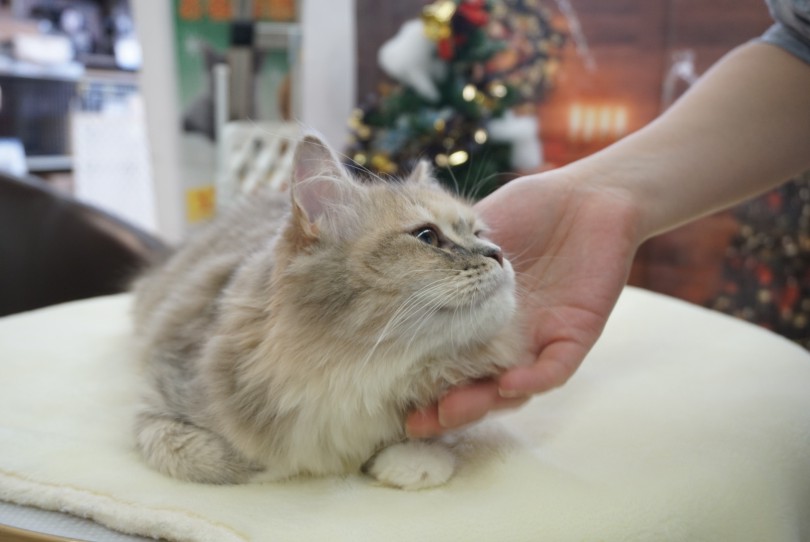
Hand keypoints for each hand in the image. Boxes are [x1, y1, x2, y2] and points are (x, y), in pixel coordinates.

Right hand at [407, 169, 642, 436]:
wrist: (589, 193)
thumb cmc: (532, 208)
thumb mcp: (473, 230)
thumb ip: (444, 253)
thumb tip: (394, 267)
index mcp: (479, 314)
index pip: (449, 360)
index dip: (424, 382)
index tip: (395, 398)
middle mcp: (507, 336)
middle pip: (476, 385)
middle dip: (448, 409)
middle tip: (418, 422)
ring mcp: (539, 340)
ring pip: (512, 387)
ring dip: (483, 402)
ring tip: (450, 411)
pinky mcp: (574, 336)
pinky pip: (554, 368)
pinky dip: (533, 379)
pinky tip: (509, 382)